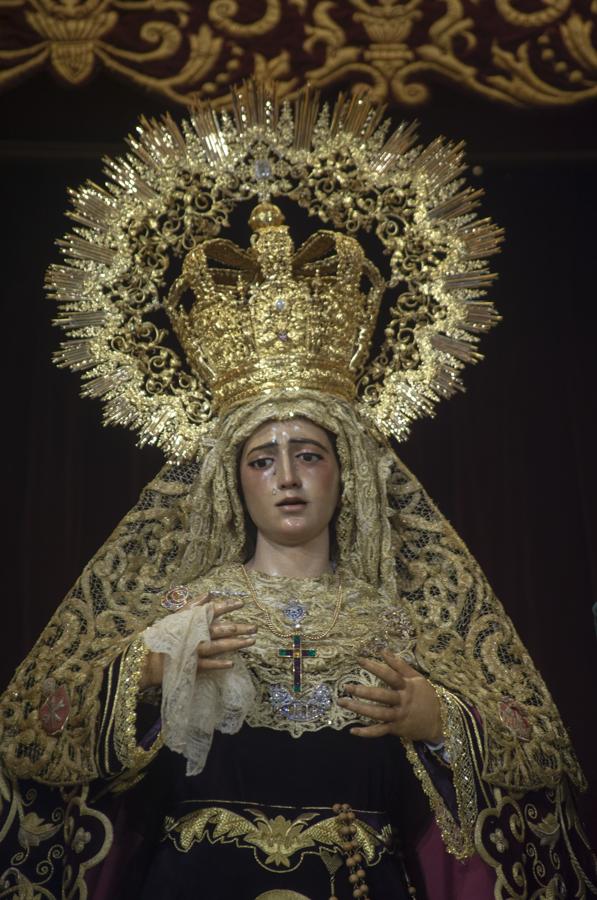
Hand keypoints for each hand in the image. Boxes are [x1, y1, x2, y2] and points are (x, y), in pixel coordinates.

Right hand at [141, 595, 256, 687]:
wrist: (144, 658)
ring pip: (218, 646)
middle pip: (220, 629)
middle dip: (239, 627)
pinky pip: (207, 665)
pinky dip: (219, 664)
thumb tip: (209, 594)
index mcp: (190, 621)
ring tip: (251, 642)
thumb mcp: (175, 617)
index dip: (227, 606)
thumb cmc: (161, 636)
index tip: (242, 602)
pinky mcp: (191, 666)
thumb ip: (192, 605)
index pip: (211, 610)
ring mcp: (193, 650)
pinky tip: (232, 663)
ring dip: (236, 644)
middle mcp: (194, 634)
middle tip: (255, 627)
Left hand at [337, 650, 442, 743]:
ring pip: (377, 713)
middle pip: (381, 696)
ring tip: (343, 702)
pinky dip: (366, 733)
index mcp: (407, 687)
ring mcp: (398, 716)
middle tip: (346, 687)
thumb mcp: (417, 678)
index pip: (389, 675)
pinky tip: (353, 730)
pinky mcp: (396, 729)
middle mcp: (402, 701)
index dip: (375, 667)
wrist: (438, 722)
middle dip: (363, 691)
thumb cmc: (425, 696)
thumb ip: (400, 665)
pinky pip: (380, 731)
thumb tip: (383, 650)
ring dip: (359, 709)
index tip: (359, 660)